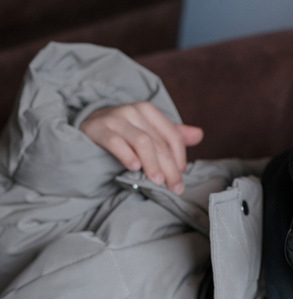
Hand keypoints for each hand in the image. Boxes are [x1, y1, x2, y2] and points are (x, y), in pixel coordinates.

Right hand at [80, 102, 203, 193]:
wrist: (87, 127)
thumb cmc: (123, 132)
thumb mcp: (148, 131)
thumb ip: (173, 135)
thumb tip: (200, 134)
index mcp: (148, 111)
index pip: (172, 135)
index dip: (180, 157)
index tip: (181, 176)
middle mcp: (133, 110)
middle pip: (159, 142)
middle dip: (170, 168)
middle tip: (175, 187)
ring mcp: (115, 118)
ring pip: (142, 142)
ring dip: (152, 164)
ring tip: (157, 181)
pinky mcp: (98, 129)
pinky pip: (116, 142)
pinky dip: (127, 155)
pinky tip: (134, 168)